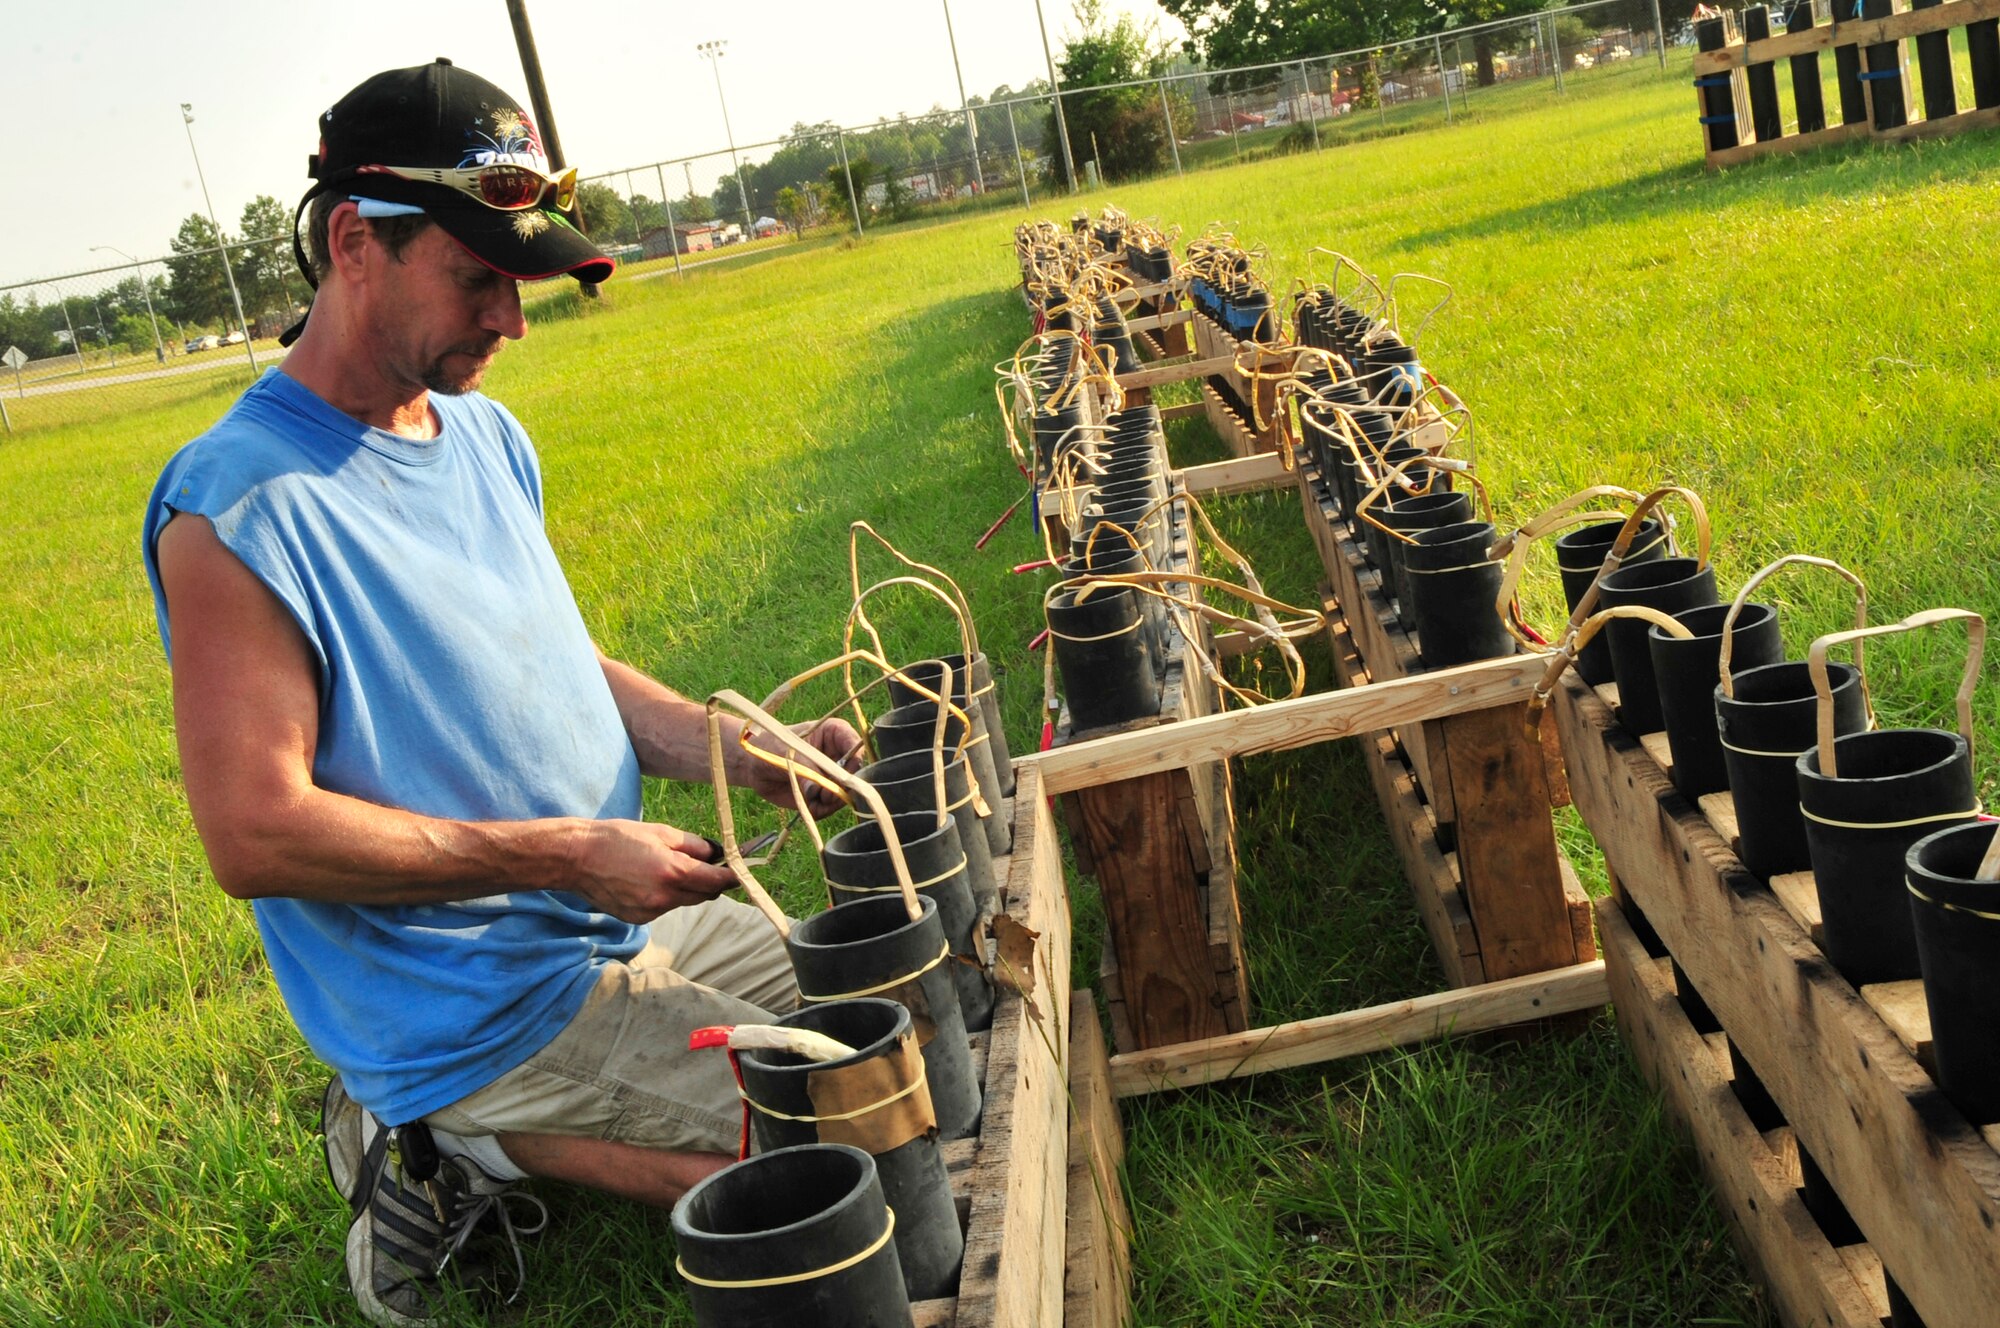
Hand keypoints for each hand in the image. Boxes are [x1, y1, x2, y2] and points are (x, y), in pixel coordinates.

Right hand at [567, 819, 737, 923]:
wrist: (577, 858)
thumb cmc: (618, 838)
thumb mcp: (660, 832)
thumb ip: (694, 846)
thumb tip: (716, 854)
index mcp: (672, 872)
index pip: (716, 881)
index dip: (732, 876)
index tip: (741, 871)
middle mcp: (664, 897)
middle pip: (704, 895)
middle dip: (710, 882)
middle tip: (708, 866)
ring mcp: (650, 911)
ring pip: (683, 902)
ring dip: (685, 889)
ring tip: (664, 869)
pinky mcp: (638, 918)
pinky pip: (663, 908)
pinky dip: (664, 896)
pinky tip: (646, 881)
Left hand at [743, 718, 864, 818]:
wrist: (752, 763)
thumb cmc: (770, 745)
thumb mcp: (787, 752)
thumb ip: (805, 770)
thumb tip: (817, 791)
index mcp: (835, 734)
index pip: (856, 746)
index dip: (854, 761)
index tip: (843, 774)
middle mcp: (839, 756)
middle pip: (855, 774)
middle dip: (843, 787)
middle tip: (826, 793)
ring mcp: (831, 778)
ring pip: (845, 793)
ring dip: (832, 800)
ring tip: (814, 796)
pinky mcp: (821, 796)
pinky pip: (829, 808)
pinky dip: (821, 809)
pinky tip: (808, 803)